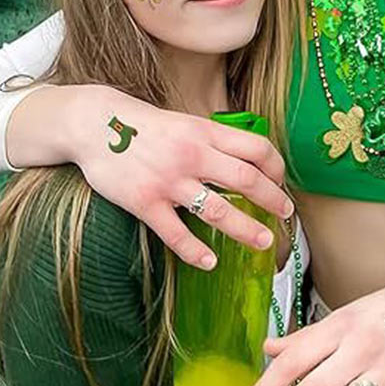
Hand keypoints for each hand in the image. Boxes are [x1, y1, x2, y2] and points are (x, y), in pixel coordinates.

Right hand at [72, 85, 292, 267]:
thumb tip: (248, 161)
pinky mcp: (145, 202)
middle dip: (272, 199)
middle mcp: (193, 155)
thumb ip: (215, 141)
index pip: (256, 148)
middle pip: (246, 180)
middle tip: (285, 213)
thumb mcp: (188, 123)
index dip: (275, 166)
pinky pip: (175, 232)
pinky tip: (211, 262)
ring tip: (264, 241)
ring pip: (218, 209)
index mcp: (207, 132)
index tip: (281, 181)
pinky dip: (195, 251)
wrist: (98, 125)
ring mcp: (169, 180)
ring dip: (245, 229)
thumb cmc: (148, 127)